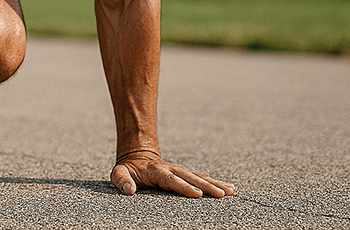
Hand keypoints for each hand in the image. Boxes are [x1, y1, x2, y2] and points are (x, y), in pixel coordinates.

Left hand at [111, 150, 235, 197]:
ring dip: (215, 184)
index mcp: (157, 171)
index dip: (184, 187)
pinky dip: (216, 182)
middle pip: (192, 178)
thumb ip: (122, 180)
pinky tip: (230, 188)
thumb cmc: (128, 169)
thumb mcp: (119, 173)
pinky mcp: (186, 174)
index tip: (197, 194)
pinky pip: (202, 178)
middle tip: (222, 194)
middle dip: (207, 186)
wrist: (137, 155)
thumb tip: (129, 190)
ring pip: (200, 177)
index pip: (172, 180)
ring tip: (231, 191)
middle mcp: (172, 169)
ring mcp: (180, 171)